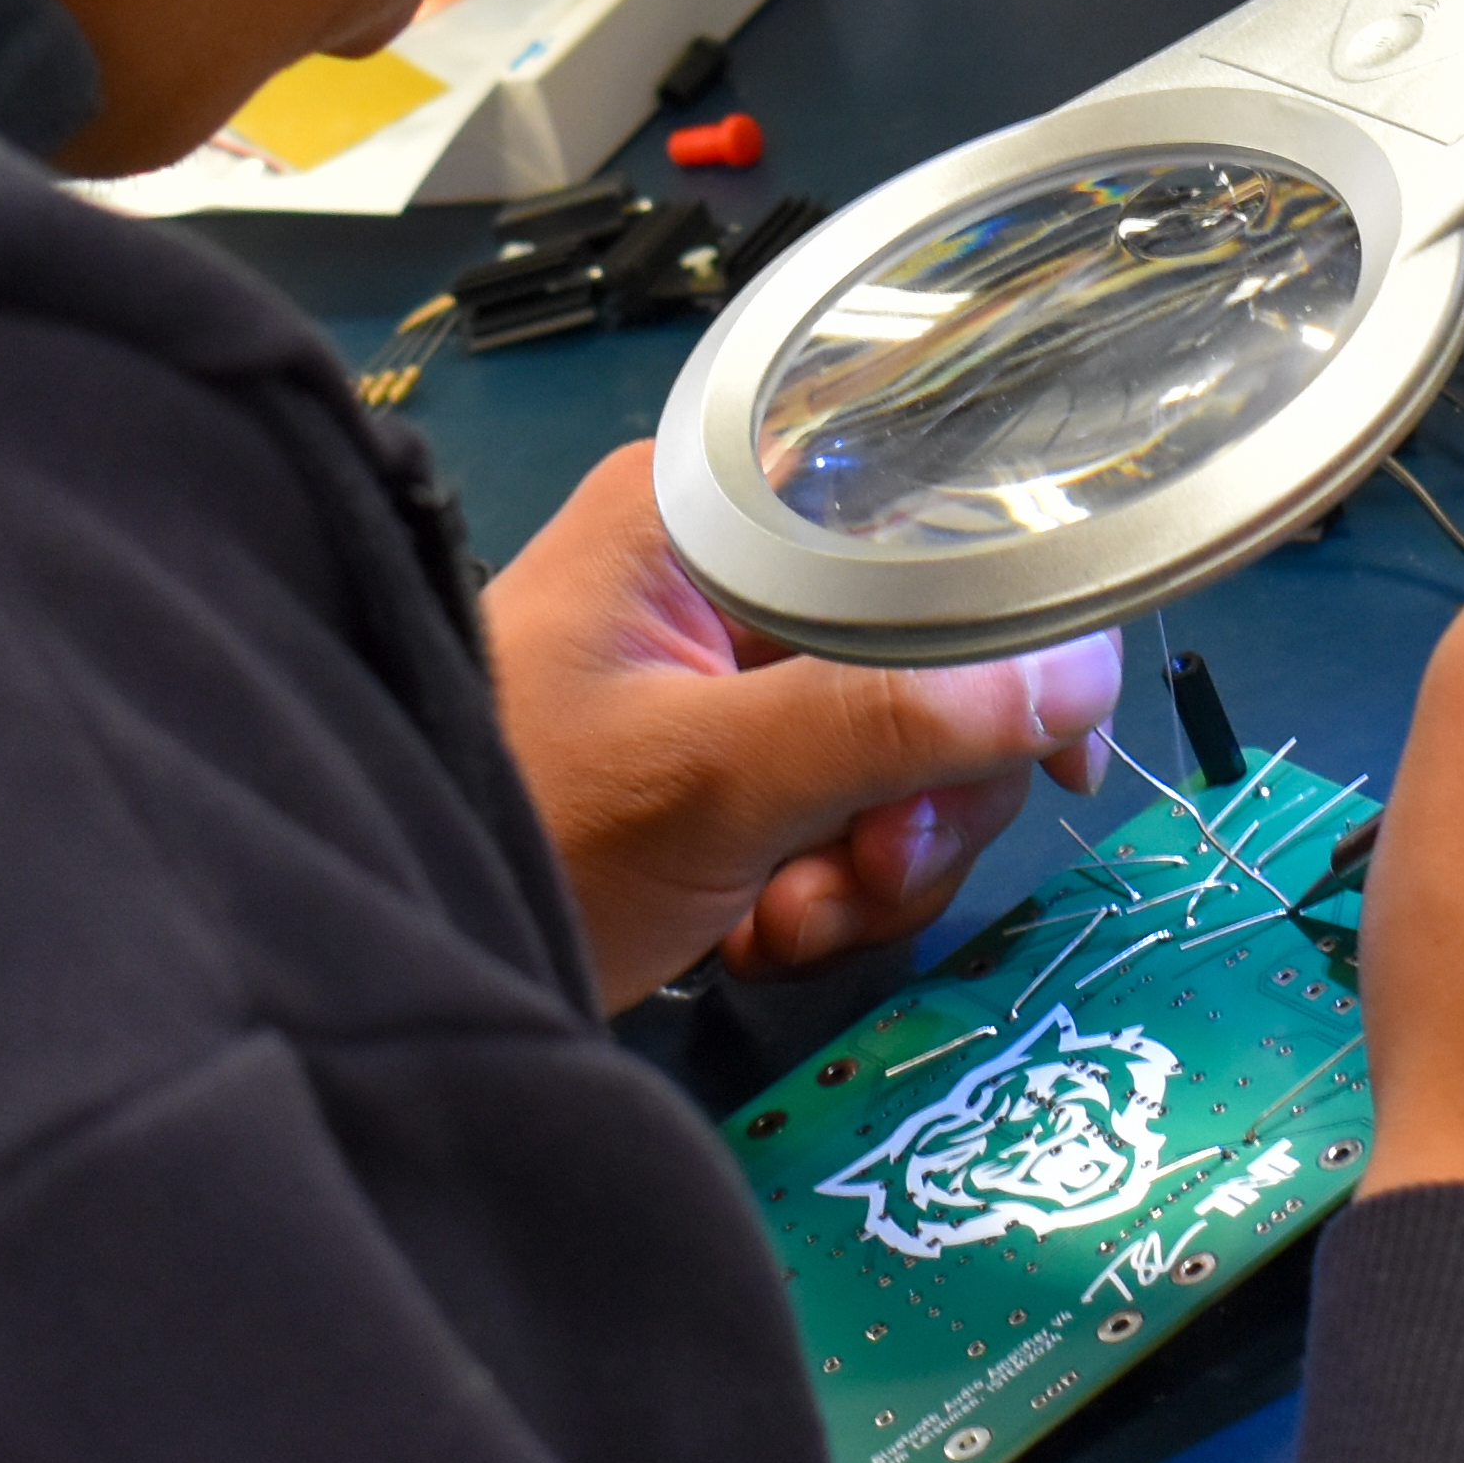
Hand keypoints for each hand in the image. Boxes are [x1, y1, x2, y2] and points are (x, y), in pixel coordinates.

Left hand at [485, 446, 1119, 1011]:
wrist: (389, 948)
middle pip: (943, 665)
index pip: (940, 525)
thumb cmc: (508, 825)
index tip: (1048, 755)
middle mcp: (740, 574)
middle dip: (919, 799)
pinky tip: (755, 925)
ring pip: (909, 761)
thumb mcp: (707, 780)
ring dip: (872, 867)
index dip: (1020, 638)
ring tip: (782, 915)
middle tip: (858, 868)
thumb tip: (1075, 679)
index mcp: (722, 513)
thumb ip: (893, 721)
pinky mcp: (732, 765)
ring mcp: (737, 677)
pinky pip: (852, 818)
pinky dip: (827, 892)